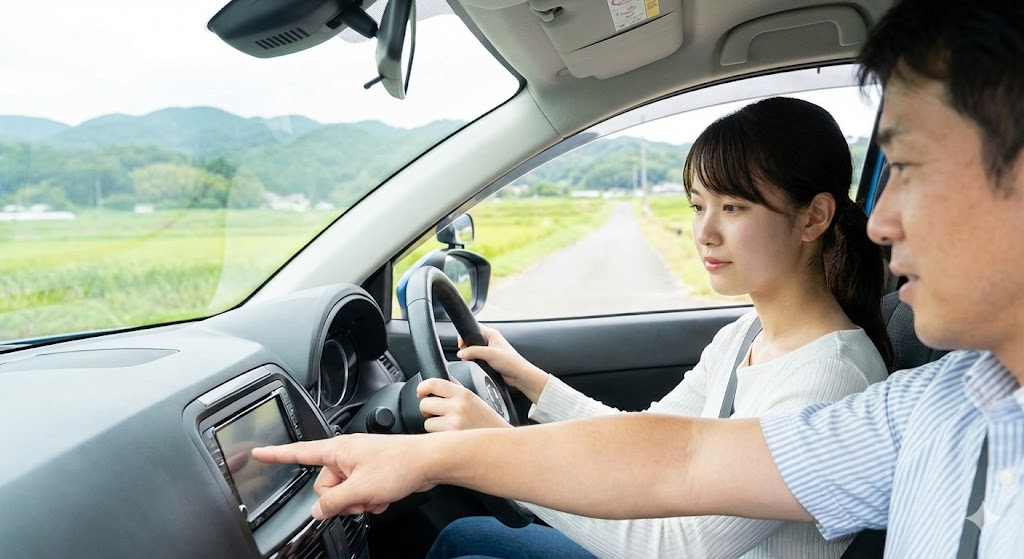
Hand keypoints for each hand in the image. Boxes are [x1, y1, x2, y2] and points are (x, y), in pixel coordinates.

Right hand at [252, 435, 434, 518]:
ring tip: (376, 496)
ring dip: (358, 501)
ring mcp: (360, 463)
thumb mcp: (360, 489)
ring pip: (344, 492)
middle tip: (360, 498)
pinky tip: (382, 497)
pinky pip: (359, 492)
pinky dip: (369, 498)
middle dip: (341, 498)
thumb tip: (317, 509)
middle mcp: (346, 454)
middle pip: (324, 485)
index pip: (299, 452)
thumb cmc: (400, 464)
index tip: (258, 452)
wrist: (429, 462)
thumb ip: (333, 502)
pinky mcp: (372, 471)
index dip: (276, 454)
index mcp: (337, 450)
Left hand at [417, 377, 511, 431]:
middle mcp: (459, 407)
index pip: (434, 383)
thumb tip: (437, 382)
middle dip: (427, 410)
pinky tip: (451, 436)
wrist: (501, 443)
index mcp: (464, 393)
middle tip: (435, 413)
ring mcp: (454, 424)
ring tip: (448, 427)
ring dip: (433, 426)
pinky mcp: (452, 439)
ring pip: (427, 422)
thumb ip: (456, 389)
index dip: (422, 387)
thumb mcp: (475, 398)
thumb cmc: (487, 421)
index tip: (420, 392)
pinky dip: (438, 437)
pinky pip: (433, 436)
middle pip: (425, 404)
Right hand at [457, 325, 548, 401]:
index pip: (474, 328)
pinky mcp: (489, 360)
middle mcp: (490, 341)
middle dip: (467, 348)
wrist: (518, 375)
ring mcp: (490, 351)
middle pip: (472, 340)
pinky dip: (474, 362)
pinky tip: (476, 365)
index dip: (465, 335)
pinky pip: (477, 358)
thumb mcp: (489, 354)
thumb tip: (461, 352)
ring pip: (474, 350)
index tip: (461, 345)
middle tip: (465, 354)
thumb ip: (473, 351)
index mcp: (492, 334)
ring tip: (472, 360)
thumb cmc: (510, 362)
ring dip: (470, 356)